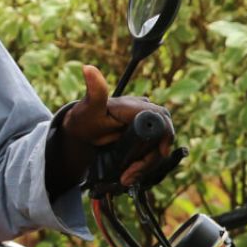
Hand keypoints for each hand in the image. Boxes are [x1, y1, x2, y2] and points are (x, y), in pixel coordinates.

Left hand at [61, 65, 173, 185]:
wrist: (82, 131)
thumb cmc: (85, 117)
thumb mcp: (89, 107)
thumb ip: (94, 91)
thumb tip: (88, 68)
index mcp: (136, 106)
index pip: (161, 119)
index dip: (164, 135)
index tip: (161, 153)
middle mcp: (145, 114)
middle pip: (161, 138)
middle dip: (150, 158)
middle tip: (130, 174)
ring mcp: (145, 127)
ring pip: (157, 149)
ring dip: (144, 166)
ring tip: (126, 177)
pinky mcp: (143, 139)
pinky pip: (151, 154)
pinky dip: (142, 166)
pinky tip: (129, 175)